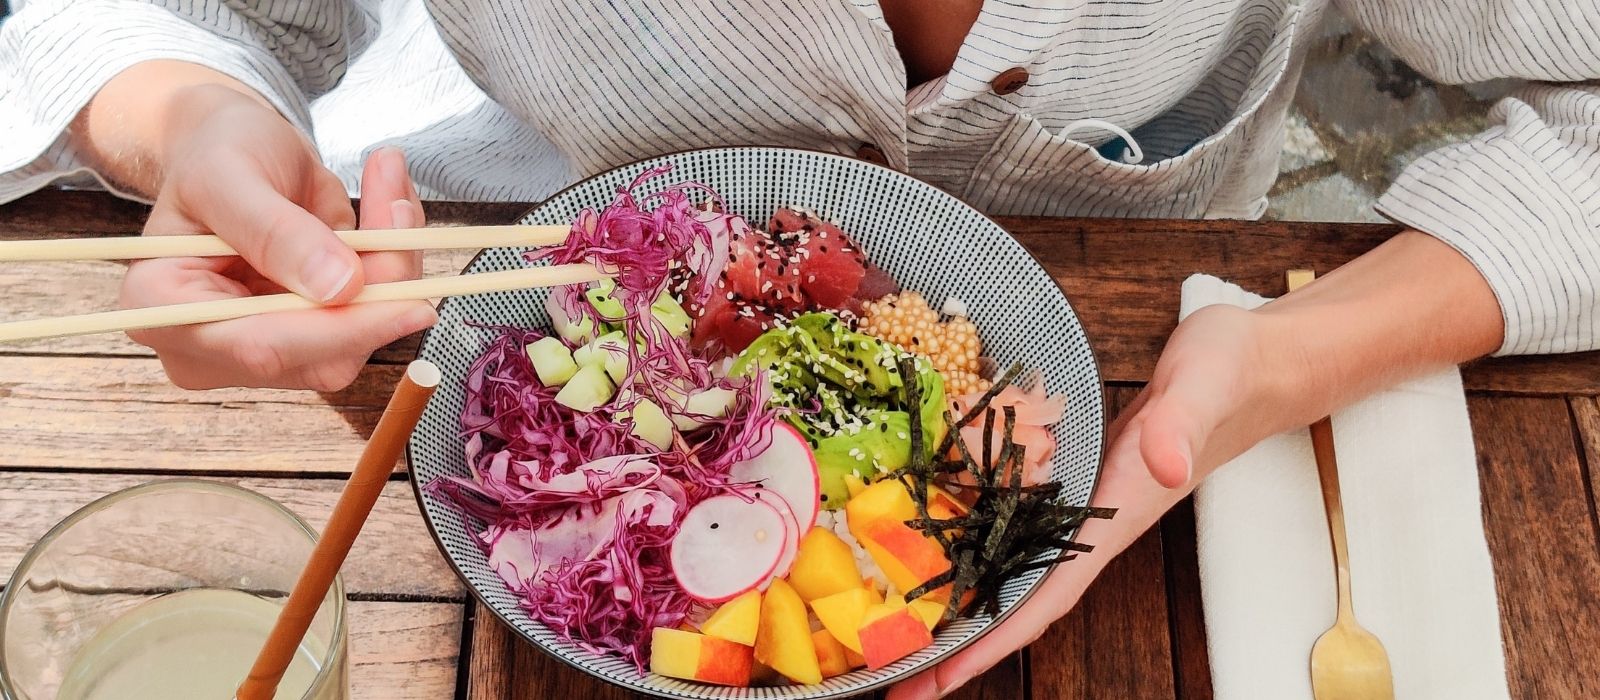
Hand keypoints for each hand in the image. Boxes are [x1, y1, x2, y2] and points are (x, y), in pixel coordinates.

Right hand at [119, 87, 434, 388]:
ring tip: (388, 189)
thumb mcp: (231, 173)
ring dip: (393, 266)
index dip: (341, 329)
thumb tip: (341, 288)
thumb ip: (276, 231)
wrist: (235, 147)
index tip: (414, 302)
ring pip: (358, 337)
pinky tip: (389, 209)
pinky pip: (372, 317)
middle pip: (320, 352)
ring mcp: (263, 350)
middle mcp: (209, 347)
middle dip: (379, 285)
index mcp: (161, 309)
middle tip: (401, 206)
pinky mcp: (311, 338)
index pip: (260, 345)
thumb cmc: (217, 153)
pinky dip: (395, 263)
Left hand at [889, 305, 1294, 698]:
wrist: (1253, 364)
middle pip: (1021, 601)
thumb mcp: (1203, 388)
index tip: (943, 677)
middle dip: (964, 646)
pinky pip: (1019, 529)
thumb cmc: (1230, 373)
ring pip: (1016, 569)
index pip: (1048, 595)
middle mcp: (1095, 524)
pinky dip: (979, 551)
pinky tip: (942, 556)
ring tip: (907, 637)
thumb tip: (1165, 466)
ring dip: (966, 606)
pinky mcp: (1077, 478)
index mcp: (1118, 515)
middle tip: (900, 682)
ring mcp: (1083, 505)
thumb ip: (1181, 428)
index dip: (995, 640)